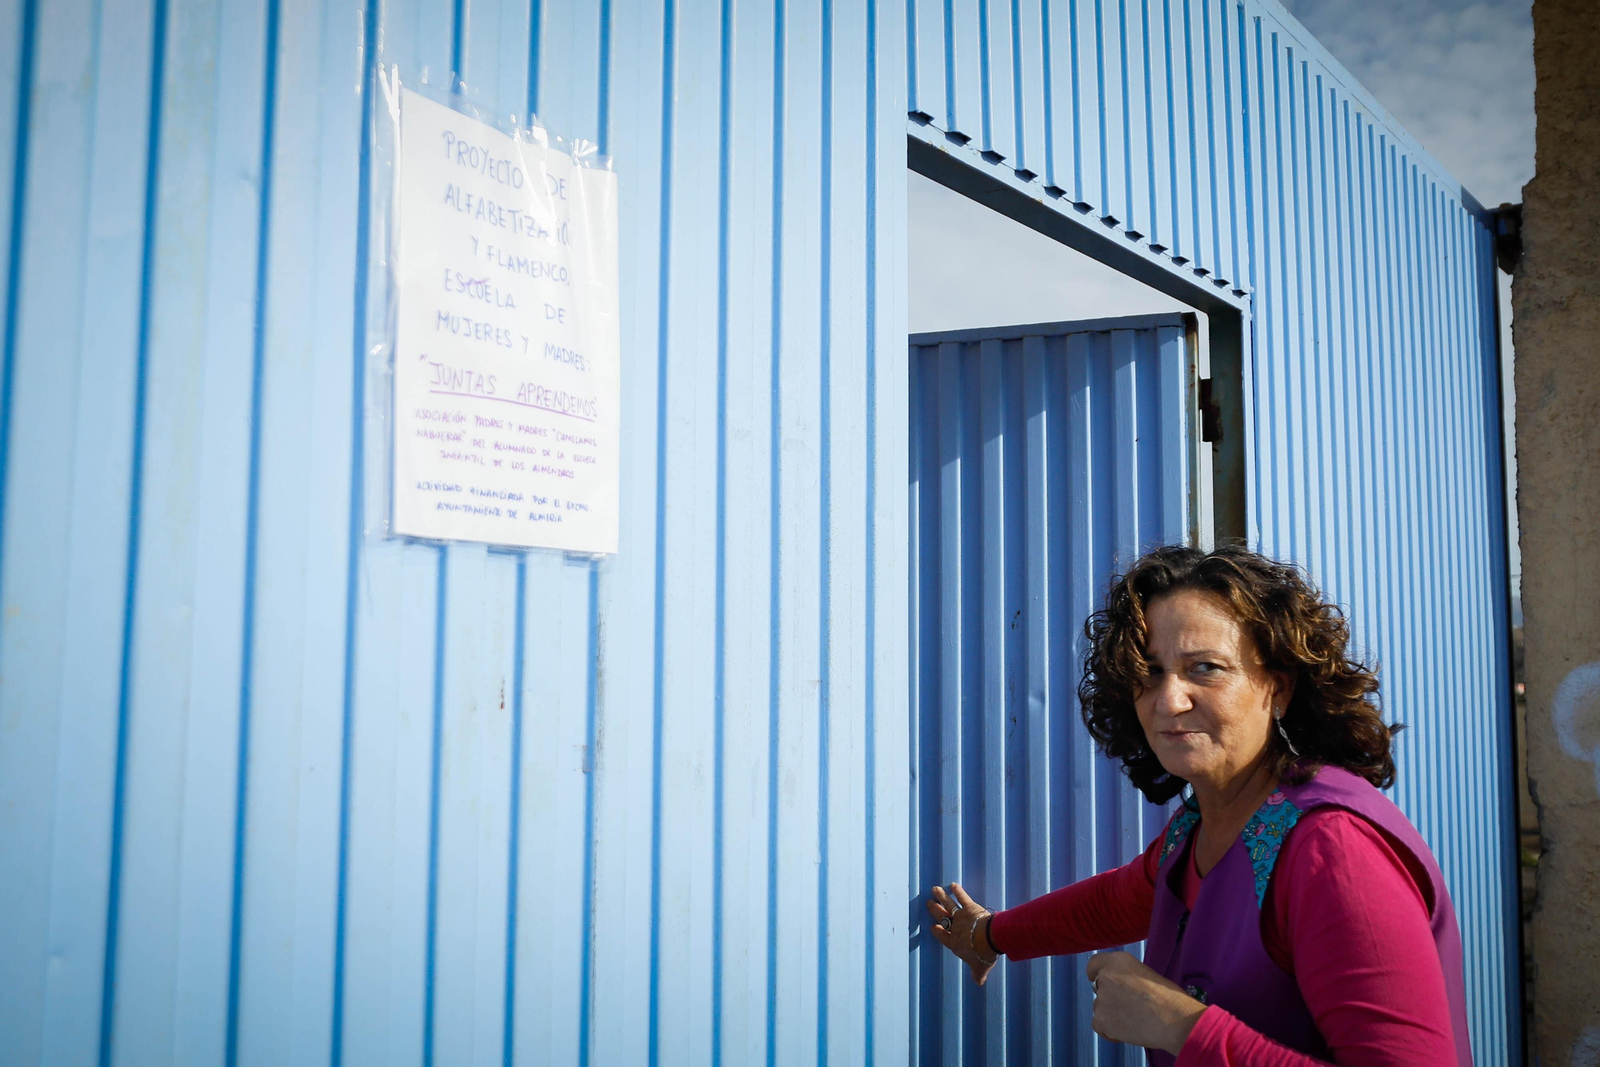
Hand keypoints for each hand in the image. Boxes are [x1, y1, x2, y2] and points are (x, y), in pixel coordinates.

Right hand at [925, 883, 998, 985]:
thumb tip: (978, 983)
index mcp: (954, 943)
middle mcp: (955, 928)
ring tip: (934, 889)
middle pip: (942, 917)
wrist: (990, 939)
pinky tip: (953, 884)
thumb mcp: (980, 967)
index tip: (933, 927)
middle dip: (935, 910)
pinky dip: (958, 891)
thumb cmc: (982, 954)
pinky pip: (962, 898)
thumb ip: (977, 974)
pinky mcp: (969, 907)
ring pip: (948, 905)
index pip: (943, 936)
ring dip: (941, 896)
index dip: (937, 931)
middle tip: (928, 903)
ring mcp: (961, 917)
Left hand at [1086, 951, 1206, 1053]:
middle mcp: (1105, 977)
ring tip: (1135, 1020)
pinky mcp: (1101, 1021)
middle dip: (1110, 997)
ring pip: (1100, 1007)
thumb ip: (1127, 976)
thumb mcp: (1145, 973)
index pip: (1094, 964)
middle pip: (1099, 988)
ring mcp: (1101, 999)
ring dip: (1111, 1014)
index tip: (1098, 980)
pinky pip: (1099, 1025)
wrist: (1174, 1019)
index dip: (1096, 973)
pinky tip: (1126, 1031)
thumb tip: (1121, 988)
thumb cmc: (1169, 996)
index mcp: (1117, 961)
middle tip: (1130, 1007)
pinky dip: (1109, 1030)